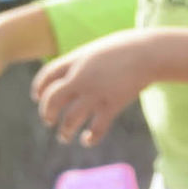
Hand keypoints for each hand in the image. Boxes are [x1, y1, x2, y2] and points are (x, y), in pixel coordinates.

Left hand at [30, 30, 181, 147]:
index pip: (46, 76)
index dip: (39, 89)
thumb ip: (83, 62)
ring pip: (70, 118)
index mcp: (75, 60)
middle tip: (49, 121)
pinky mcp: (112, 104)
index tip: (37, 98)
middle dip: (47, 113)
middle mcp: (81, 77)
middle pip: (52, 100)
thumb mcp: (98, 50)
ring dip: (64, 131)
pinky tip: (87, 140)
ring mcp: (96, 92)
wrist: (150, 52)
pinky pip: (97, 127)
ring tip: (64, 137)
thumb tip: (74, 75)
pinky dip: (90, 137)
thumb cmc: (126, 48)